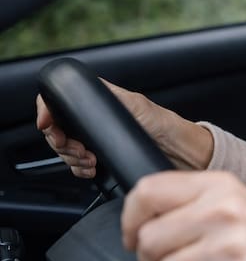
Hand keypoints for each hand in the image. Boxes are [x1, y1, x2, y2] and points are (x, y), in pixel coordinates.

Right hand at [36, 80, 212, 175]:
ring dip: (72, 158)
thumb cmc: (164, 125)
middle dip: (62, 142)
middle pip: (58, 129)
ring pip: (65, 149)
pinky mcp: (101, 160)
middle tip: (78, 149)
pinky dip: (80, 170)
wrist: (181, 153)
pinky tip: (93, 168)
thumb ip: (108, 96)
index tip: (49, 125)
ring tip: (90, 160)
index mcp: (100, 102)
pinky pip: (78, 167)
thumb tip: (82, 90)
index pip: (60, 103)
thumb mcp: (135, 105)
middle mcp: (94, 120)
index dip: (48, 113)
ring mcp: (96, 141)